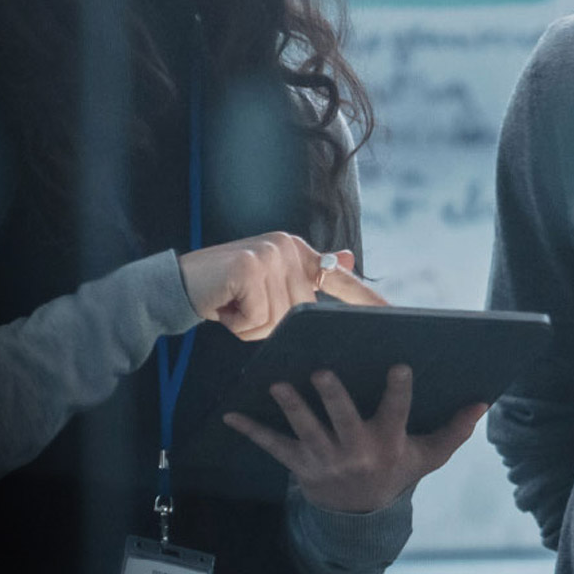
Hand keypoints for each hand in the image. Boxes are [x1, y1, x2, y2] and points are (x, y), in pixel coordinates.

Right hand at [180, 235, 375, 338]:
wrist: (178, 285)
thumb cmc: (226, 291)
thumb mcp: (268, 284)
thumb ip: (306, 279)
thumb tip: (350, 258)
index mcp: (296, 250)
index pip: (338, 278)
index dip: (365, 299)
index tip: (395, 314)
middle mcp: (287, 246)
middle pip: (302, 312)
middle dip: (270, 323)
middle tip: (243, 309)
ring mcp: (268, 254)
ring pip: (280, 320)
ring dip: (253, 327)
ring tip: (234, 308)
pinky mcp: (249, 268)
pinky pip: (259, 319)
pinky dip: (239, 324)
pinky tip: (225, 307)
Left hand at [222, 364, 491, 514]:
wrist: (360, 518)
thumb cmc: (395, 473)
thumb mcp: (426, 457)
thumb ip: (453, 430)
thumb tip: (483, 402)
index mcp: (387, 444)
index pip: (396, 414)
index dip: (398, 392)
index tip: (399, 366)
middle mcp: (355, 452)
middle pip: (343, 421)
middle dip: (332, 398)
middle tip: (321, 372)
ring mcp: (324, 459)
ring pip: (306, 430)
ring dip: (291, 408)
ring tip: (277, 384)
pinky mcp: (299, 465)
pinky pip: (273, 446)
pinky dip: (251, 431)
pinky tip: (230, 414)